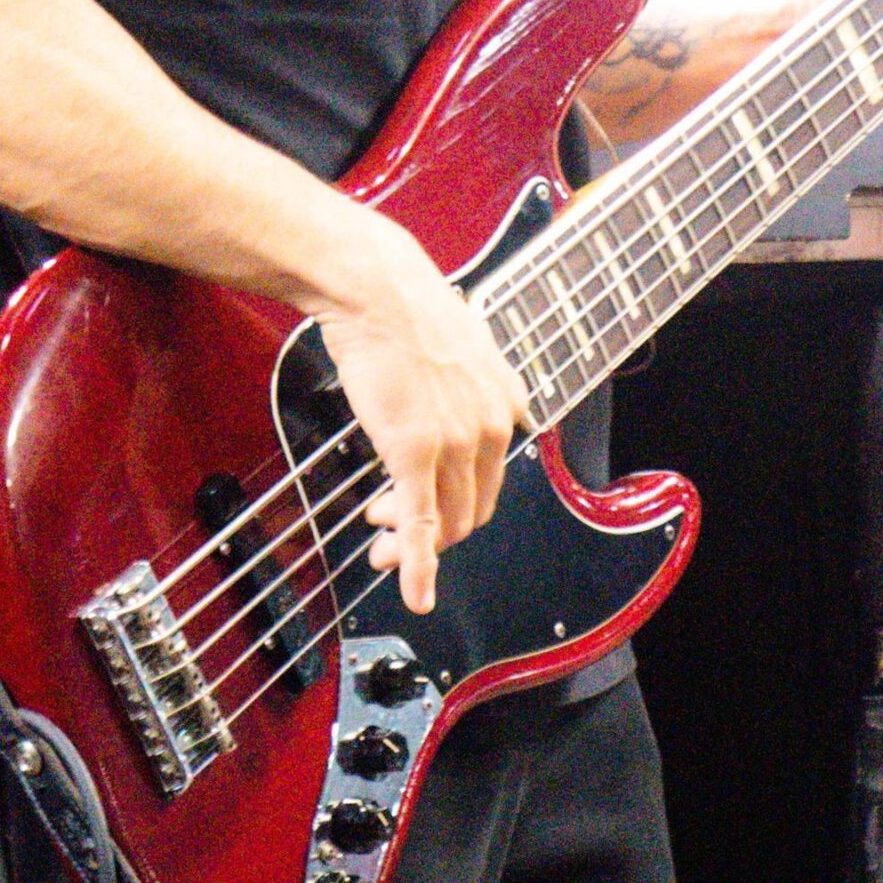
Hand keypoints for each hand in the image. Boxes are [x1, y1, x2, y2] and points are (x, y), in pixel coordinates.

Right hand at [311, 208, 530, 615]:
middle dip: (434, 533)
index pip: (491, 480)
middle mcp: (490, 429)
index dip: (458, 505)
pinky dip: (418, 567)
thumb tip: (459, 397)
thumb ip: (472, 383)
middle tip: (392, 533)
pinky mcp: (416, 453)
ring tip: (381, 544)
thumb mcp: (464, 345)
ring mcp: (455, 444)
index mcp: (506, 405)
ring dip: (412, 547)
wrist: (376, 289)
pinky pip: (421, 525)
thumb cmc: (407, 306)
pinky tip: (414, 593)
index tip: (428, 508)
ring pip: (444, 523)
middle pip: (470, 510)